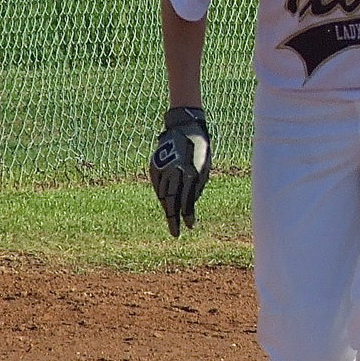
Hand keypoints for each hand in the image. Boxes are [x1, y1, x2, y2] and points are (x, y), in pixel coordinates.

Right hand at [149, 107, 211, 235]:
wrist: (184, 126)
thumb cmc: (201, 147)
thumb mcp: (205, 166)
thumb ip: (198, 185)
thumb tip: (191, 205)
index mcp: (190, 172)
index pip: (187, 200)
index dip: (188, 215)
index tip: (190, 227)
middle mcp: (174, 172)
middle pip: (172, 201)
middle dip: (174, 218)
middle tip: (175, 233)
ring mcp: (162, 168)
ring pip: (162, 195)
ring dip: (168, 209)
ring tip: (172, 221)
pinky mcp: (154, 166)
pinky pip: (157, 186)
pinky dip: (161, 196)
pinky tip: (166, 204)